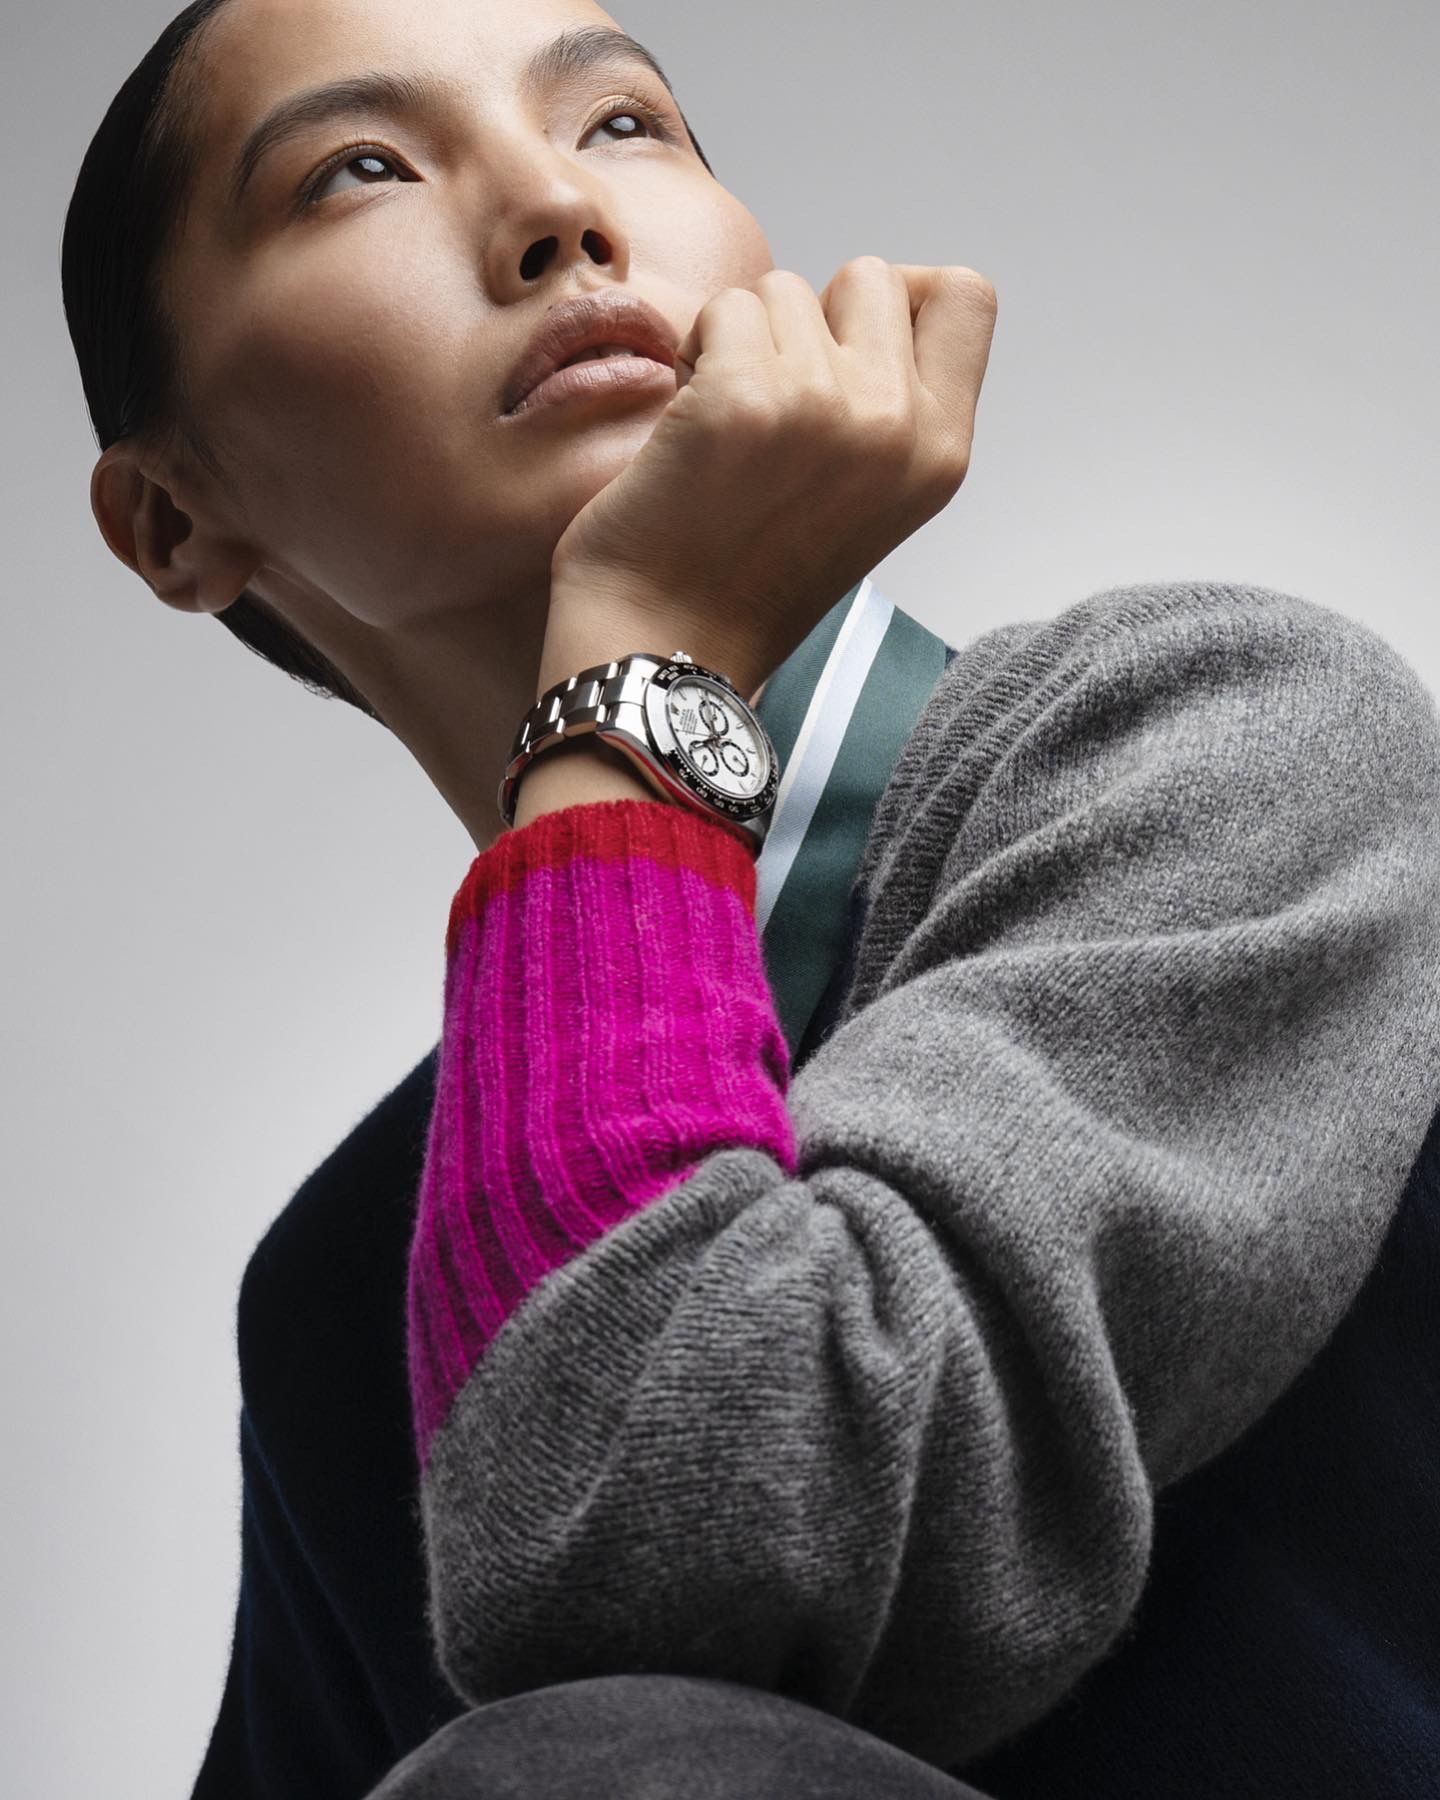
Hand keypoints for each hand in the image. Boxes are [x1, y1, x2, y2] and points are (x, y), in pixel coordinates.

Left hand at [543, 257, 997, 698]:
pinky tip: (687, 425)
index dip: (902, 297)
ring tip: (726, 427)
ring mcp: (825, 407)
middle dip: (811, 319)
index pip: (967, 296)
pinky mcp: (743, 398)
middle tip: (775, 397)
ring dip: (742, 341)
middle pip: (870, 277)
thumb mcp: (871, 496)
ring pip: (784, 288)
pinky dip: (693, 353)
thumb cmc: (749, 573)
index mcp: (941, 454)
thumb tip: (869, 304)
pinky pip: (723, 309)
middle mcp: (898, 426)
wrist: (668, 645)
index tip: (847, 343)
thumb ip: (893, 405)